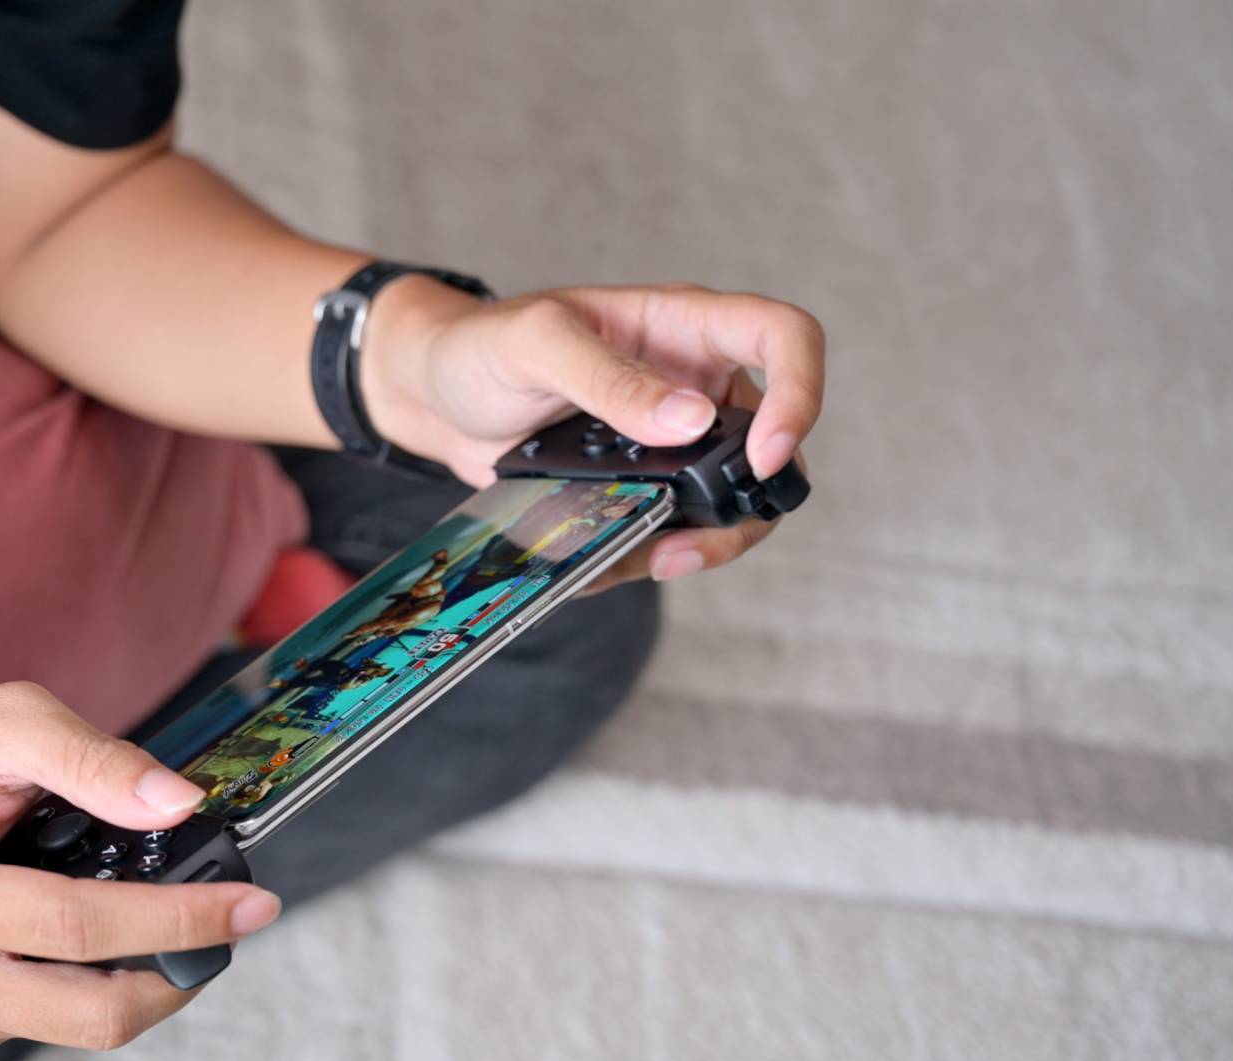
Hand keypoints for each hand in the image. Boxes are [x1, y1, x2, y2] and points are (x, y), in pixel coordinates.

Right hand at [0, 683, 281, 1058]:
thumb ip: (91, 756)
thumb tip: (179, 805)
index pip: (75, 926)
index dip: (175, 919)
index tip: (252, 905)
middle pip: (86, 1012)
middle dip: (179, 973)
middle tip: (233, 926)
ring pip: (74, 1028)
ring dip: (138, 978)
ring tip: (155, 915)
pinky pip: (41, 1027)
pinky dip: (83, 985)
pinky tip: (72, 935)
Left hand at [360, 279, 824, 584]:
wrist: (432, 393)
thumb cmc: (480, 346)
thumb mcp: (534, 343)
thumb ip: (607, 375)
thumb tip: (689, 420)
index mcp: (683, 327)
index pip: (783, 337)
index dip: (799, 393)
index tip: (764, 454)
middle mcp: (691, 384)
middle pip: (774, 442)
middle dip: (753, 502)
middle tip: (697, 542)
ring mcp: (667, 443)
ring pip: (730, 500)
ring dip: (706, 542)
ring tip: (655, 561)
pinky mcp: (636, 487)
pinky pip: (666, 529)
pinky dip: (644, 555)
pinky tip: (601, 560)